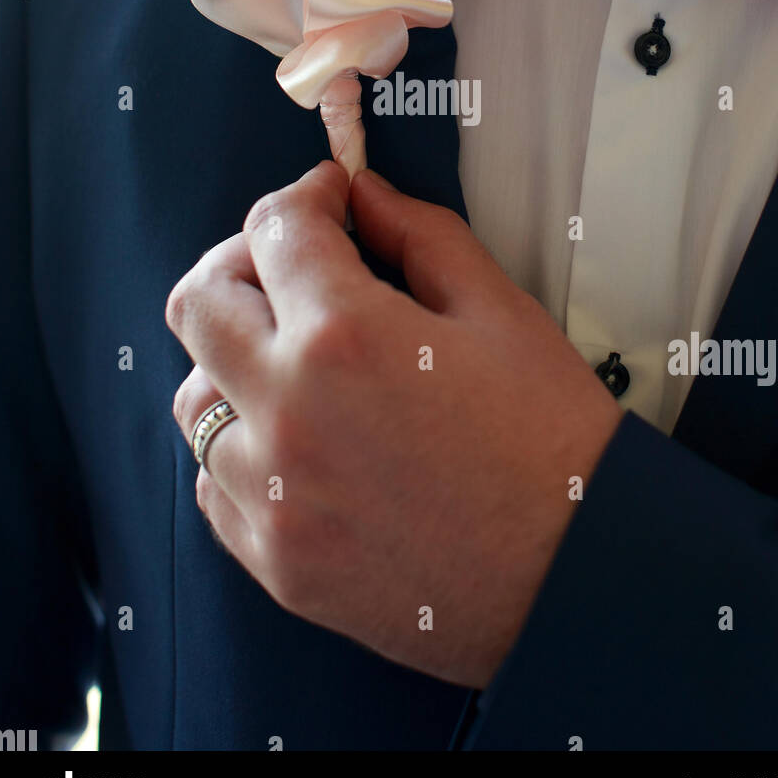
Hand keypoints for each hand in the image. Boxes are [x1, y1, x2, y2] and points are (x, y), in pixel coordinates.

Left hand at [169, 161, 622, 687]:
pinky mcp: (277, 563)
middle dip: (244, 261)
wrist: (582, 581)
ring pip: (195, 398)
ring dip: (233, 359)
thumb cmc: (555, 448)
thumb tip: (366, 199)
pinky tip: (298, 437)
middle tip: (296, 264)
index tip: (329, 200)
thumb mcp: (502, 314)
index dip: (306, 196)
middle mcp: (287, 413)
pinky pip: (215, 484)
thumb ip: (421, 237)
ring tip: (295, 358)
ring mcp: (272, 497)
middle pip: (199, 302)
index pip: (276, 230)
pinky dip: (243, 447)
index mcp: (344, 338)